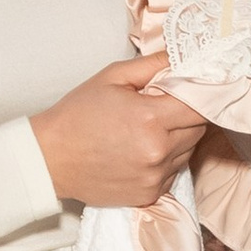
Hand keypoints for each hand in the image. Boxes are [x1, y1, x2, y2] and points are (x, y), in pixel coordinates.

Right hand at [34, 57, 206, 210]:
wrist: (50, 159)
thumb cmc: (78, 114)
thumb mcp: (112, 77)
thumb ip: (152, 65)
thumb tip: (181, 56)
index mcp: (151, 119)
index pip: (200, 105)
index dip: (199, 94)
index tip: (191, 88)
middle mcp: (158, 152)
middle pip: (198, 129)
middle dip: (187, 116)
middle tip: (162, 107)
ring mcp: (155, 177)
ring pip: (188, 151)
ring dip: (178, 139)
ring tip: (147, 131)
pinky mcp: (150, 194)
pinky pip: (174, 172)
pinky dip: (165, 161)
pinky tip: (141, 151)